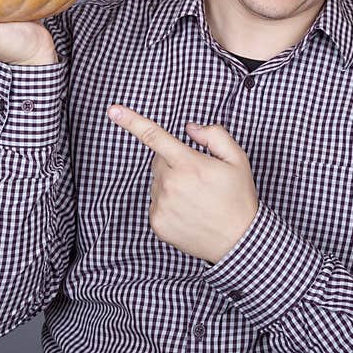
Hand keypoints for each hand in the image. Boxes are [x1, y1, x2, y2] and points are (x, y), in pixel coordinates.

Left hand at [107, 104, 258, 264]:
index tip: (113, 110)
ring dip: (171, 183)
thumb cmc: (238, 198)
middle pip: (158, 160)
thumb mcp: (237, 159)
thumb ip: (214, 135)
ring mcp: (162, 205)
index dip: (132, 121)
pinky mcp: (157, 222)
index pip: (155, 137)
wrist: (238, 241)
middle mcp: (171, 184)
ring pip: (157, 181)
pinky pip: (155, 201)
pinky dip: (167, 202)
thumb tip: (191, 128)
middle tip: (198, 176)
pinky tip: (188, 210)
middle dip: (173, 161)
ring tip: (196, 197)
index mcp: (190, 164)